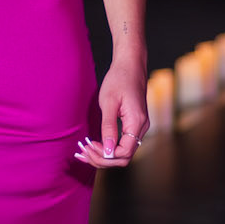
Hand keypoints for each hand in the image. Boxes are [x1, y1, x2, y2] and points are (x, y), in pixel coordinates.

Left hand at [75, 56, 148, 170]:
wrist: (130, 65)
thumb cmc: (119, 79)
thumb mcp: (109, 102)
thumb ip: (108, 128)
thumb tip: (107, 151)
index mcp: (137, 122)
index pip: (124, 153)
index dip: (105, 155)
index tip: (89, 146)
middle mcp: (141, 128)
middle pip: (124, 157)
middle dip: (102, 158)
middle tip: (83, 152)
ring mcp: (139, 127)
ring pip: (123, 152)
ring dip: (104, 155)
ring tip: (84, 151)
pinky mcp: (134, 125)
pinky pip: (122, 143)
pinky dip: (108, 148)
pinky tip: (94, 145)